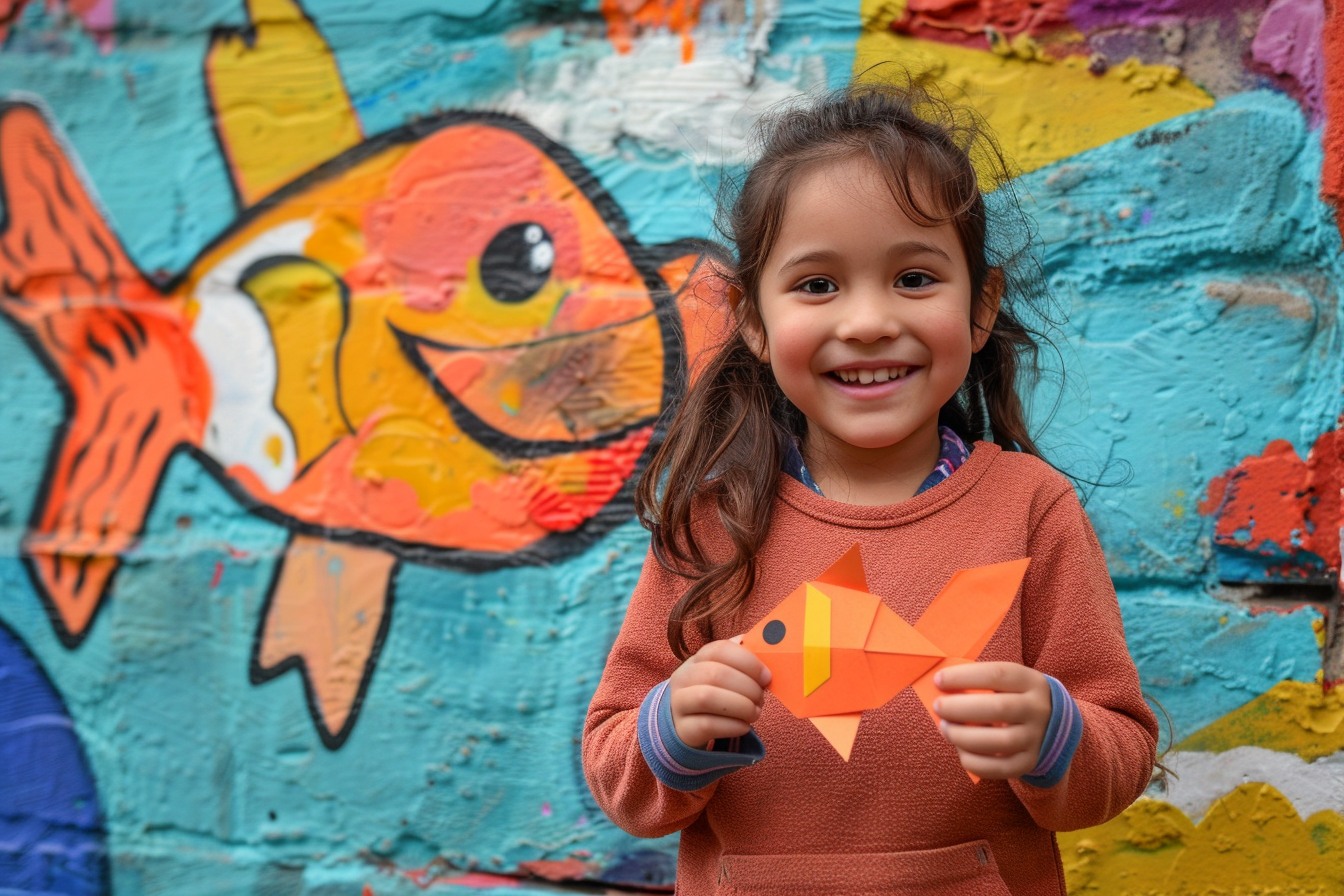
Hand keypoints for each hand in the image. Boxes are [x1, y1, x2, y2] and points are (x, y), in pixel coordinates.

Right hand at [668, 638, 771, 749]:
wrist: (688, 724)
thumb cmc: (716, 694)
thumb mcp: (725, 674)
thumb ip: (742, 660)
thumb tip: (765, 644)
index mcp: (697, 659)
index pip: (720, 649)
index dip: (747, 661)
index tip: (766, 677)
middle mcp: (683, 677)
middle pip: (715, 674)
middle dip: (747, 687)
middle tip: (761, 699)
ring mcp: (679, 703)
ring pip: (707, 698)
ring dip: (740, 706)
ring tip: (754, 712)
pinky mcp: (683, 728)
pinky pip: (707, 725)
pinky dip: (733, 725)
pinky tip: (744, 726)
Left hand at [933, 662, 1051, 779]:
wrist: (1050, 724)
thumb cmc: (1013, 696)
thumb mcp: (1006, 682)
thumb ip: (978, 682)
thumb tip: (941, 688)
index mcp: (1031, 681)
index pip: (997, 674)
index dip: (964, 676)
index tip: (938, 680)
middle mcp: (1038, 709)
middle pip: (999, 708)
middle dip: (960, 708)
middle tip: (938, 707)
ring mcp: (1036, 738)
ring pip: (999, 741)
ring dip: (964, 736)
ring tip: (945, 728)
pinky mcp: (1029, 762)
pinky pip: (999, 768)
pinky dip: (974, 761)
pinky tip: (960, 750)